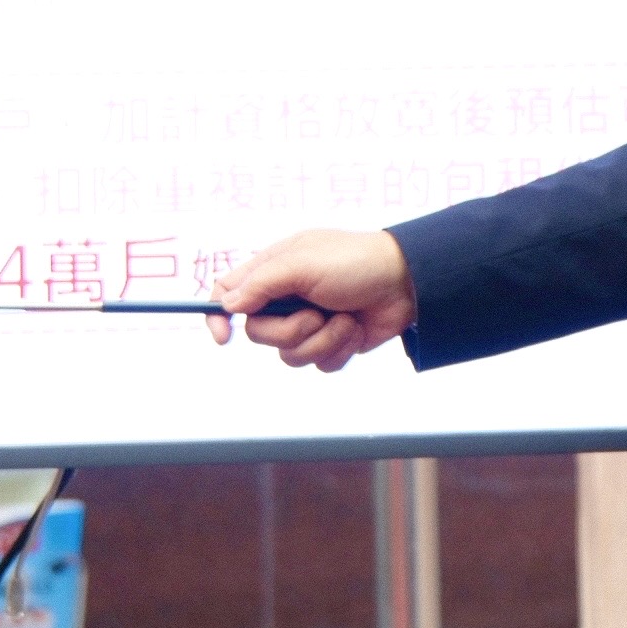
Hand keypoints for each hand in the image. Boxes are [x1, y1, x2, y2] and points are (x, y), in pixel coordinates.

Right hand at [206, 227, 418, 371]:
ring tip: (345, 321)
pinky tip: (356, 329)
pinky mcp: (331, 342)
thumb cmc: (356, 262)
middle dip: (290, 331)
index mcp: (275, 270)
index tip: (223, 336)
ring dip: (321, 341)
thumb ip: (262, 283)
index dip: (219, 315)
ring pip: (289, 355)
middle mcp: (288, 297)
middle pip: (259, 334)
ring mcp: (309, 321)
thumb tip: (229, 305)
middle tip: (315, 315)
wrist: (407, 283)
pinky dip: (338, 349)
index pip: (229, 292)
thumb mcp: (303, 264)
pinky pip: (318, 364)